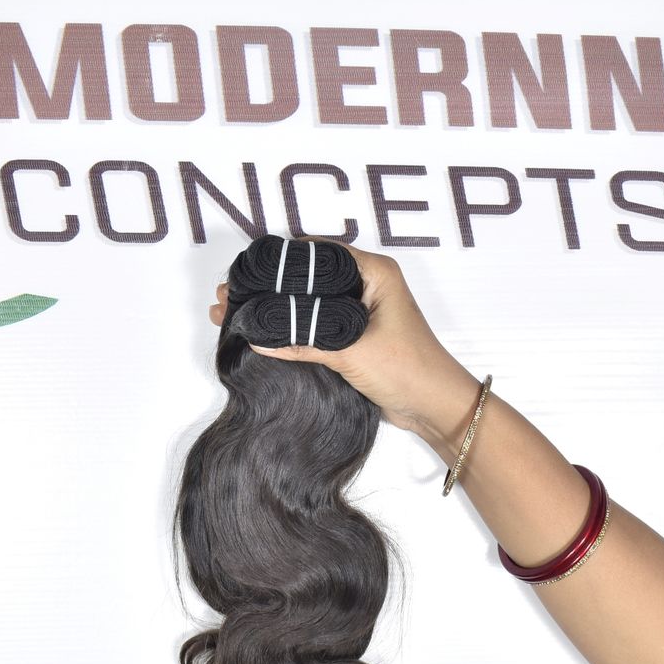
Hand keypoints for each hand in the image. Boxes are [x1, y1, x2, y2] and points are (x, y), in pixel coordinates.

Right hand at [208, 237, 476, 444]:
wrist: (434, 408)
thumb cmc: (410, 369)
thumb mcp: (353, 352)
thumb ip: (305, 343)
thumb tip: (259, 339)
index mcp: (373, 272)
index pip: (316, 254)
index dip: (278, 263)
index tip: (245, 274)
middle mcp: (365, 285)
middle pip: (307, 279)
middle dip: (268, 288)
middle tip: (230, 295)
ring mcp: (357, 311)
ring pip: (308, 304)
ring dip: (275, 310)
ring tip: (233, 314)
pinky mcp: (352, 336)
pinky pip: (314, 326)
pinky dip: (289, 330)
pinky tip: (261, 336)